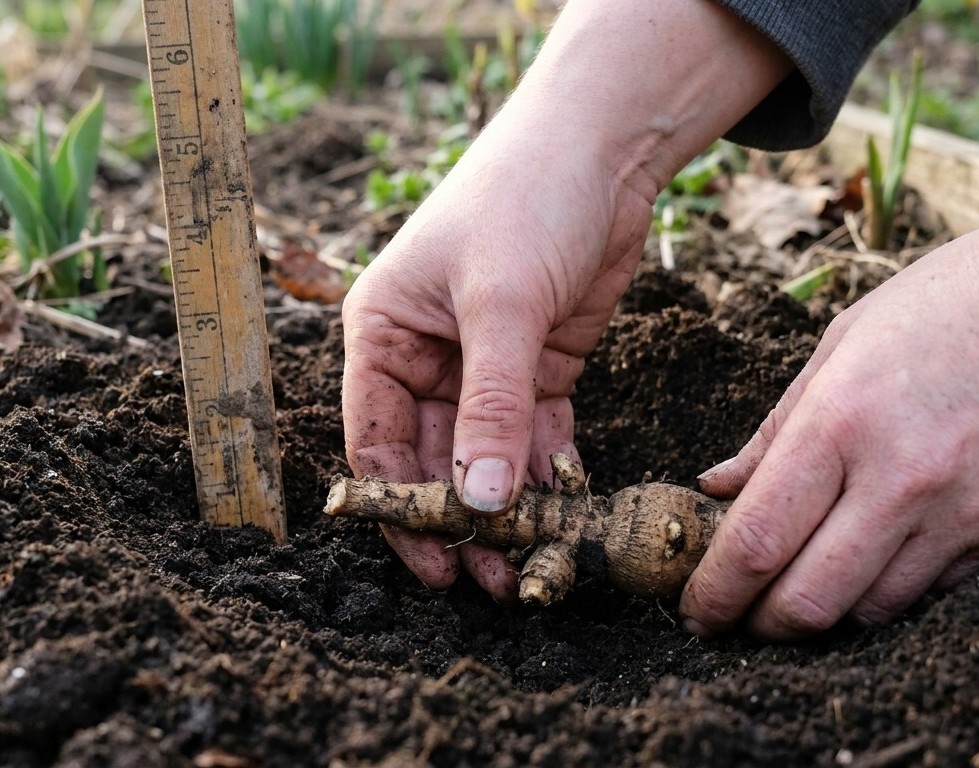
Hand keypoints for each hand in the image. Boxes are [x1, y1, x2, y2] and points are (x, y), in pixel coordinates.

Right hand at [341, 0, 790, 599]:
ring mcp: (482, 363)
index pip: (375, 437)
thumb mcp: (501, 307)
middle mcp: (424, 354)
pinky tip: (564, 509)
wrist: (602, 146)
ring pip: (486, 454)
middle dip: (460, 517)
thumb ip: (489, 407)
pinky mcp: (537, 365)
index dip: (400, 504)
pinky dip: (549, 471)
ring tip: (531, 561)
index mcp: (382, 332)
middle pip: (430, 456)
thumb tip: (481, 503)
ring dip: (507, 505)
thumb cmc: (525, 201)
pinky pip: (535, 434)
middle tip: (492, 577)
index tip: (434, 561)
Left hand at [680, 143, 978, 638]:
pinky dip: (887, 588)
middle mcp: (904, 479)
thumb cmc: (956, 296)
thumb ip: (776, 430)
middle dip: (757, 625)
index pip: (756, 542)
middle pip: (807, 603)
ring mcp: (968, 513)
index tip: (693, 608)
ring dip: (822, 613)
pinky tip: (871, 558)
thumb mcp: (844, 341)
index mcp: (843, 421)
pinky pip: (933, 590)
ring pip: (870, 610)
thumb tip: (718, 487)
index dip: (713, 593)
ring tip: (796, 588)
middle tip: (735, 617)